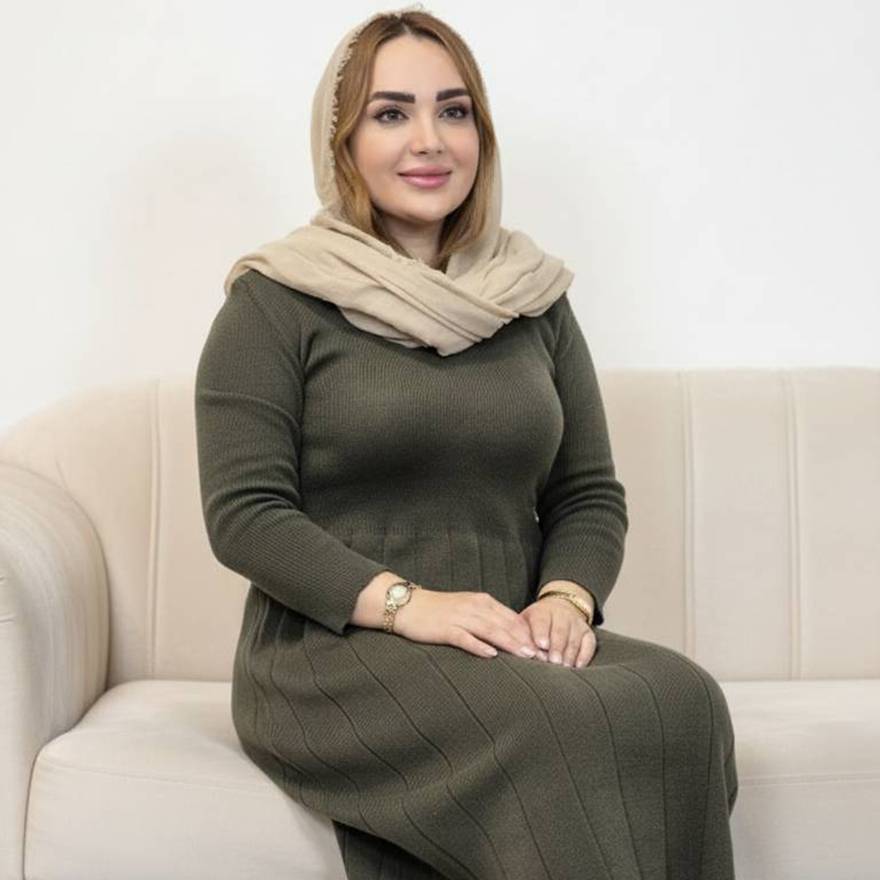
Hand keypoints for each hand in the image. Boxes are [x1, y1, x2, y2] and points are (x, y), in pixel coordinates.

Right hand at [391, 588, 546, 660]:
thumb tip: (512, 636)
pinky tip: (491, 654)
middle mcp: (474, 607)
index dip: (529, 632)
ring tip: (525, 655)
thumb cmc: (440, 611)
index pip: (511, 617)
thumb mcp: (468, 610)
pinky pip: (465, 637)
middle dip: (525, 640)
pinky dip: (478, 645)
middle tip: (543, 655)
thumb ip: (489, 619)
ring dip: (509, 642)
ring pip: (490, 630)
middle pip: (505, 624)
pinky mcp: (445, 628)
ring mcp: (459, 617)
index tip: (544, 647)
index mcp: (482, 601)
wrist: (409, 605)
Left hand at [519, 596, 596, 668]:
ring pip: (574, 638)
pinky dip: (585, 655)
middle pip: (560, 630)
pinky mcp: (587, 632)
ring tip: (564, 667)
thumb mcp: (525, 623)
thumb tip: (519, 652)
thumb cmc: (536, 623)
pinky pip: (589, 643)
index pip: (541, 620)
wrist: (558, 609)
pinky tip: (578, 666)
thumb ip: (522, 636)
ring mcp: (576, 623)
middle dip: (557, 646)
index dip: (541, 632)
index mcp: (542, 611)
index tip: (541, 645)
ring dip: (570, 653)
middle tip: (553, 661)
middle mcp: (561, 615)